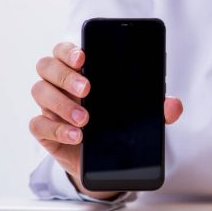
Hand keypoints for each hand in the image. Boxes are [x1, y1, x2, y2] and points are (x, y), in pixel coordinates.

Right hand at [29, 42, 182, 199]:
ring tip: (86, 120)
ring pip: (40, 92)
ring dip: (62, 104)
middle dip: (65, 75)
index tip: (84, 57)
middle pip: (46, 66)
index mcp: (81, 70)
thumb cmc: (119, 124)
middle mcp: (60, 84)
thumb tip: (174, 105)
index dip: (69, 50)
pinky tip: (76, 136)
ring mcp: (50, 106)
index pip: (65, 50)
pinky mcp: (45, 131)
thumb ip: (158, 108)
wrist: (107, 161)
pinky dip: (56, 129)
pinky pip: (38, 124)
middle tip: (88, 89)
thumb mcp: (141, 115)